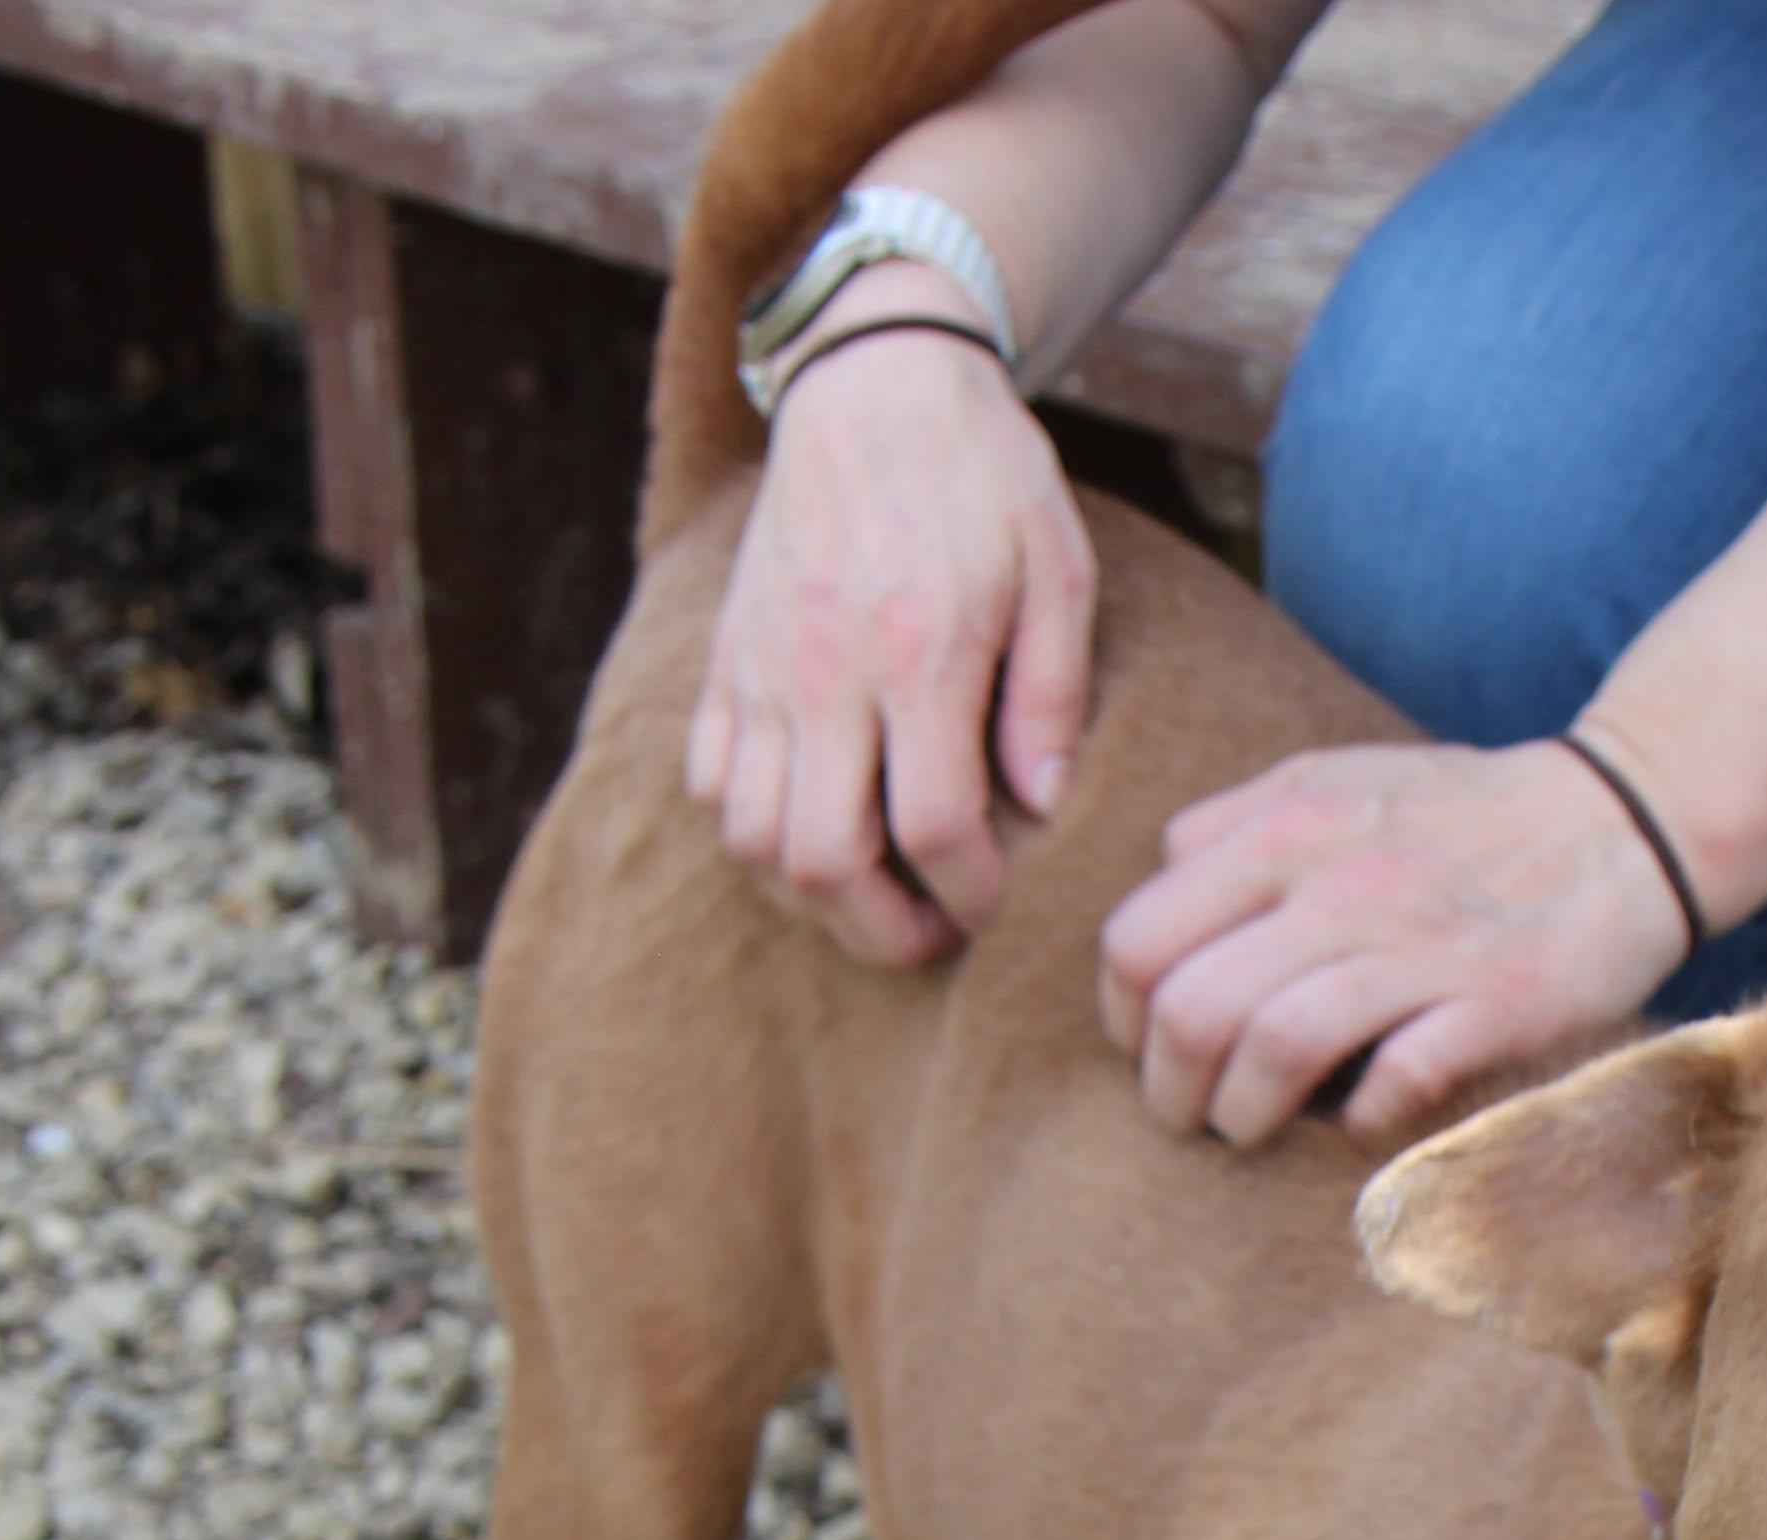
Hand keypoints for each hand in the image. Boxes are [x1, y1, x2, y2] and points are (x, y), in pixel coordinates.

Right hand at [685, 283, 1098, 963]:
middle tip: (937, 934)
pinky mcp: (724, 658)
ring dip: (814, 896)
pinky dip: (753, 833)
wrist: (872, 379)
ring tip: (881, 895)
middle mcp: (823, 671)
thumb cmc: (983, 475)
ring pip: (750, 839)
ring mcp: (759, 668)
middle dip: (884, 932)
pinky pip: (708, 783)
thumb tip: (1044, 805)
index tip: (1001, 901)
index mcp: (917, 651)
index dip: (972, 894)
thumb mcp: (1057, 568)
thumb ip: (1054, 694)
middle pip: (821, 861)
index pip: (932, 827)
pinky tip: (816, 828)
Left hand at [1097, 734, 1701, 1146]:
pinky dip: (1356, 1118)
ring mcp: (1420, 947)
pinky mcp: (1495, 1005)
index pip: (1141, 936)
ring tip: (1245, 1130)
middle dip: (1168, 1086)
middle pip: (1191, 1006)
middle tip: (1185, 1114)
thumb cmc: (1464, 815)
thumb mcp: (1336, 777)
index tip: (1145, 1047)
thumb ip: (1238, 821)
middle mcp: (1341, 883)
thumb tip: (1161, 878)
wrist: (1625, 821)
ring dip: (1241, 1114)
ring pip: (1273, 1047)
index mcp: (1287, 827)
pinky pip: (1393, 1083)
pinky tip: (1354, 1120)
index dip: (1122, 1013)